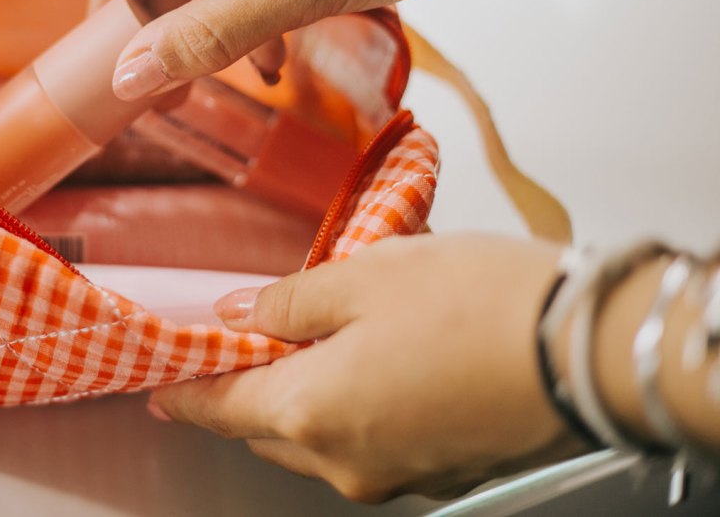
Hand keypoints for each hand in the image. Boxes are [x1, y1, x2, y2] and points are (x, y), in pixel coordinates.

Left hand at [147, 233, 585, 501]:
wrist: (586, 347)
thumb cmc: (476, 304)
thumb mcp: (363, 275)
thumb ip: (288, 301)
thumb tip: (240, 312)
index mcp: (313, 412)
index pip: (222, 407)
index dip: (187, 392)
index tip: (161, 386)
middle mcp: (348, 460)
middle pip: (268, 429)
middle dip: (245, 391)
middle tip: (235, 347)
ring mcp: (398, 471)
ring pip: (320, 438)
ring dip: (302, 395)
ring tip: (308, 339)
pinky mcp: (441, 467)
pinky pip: (370, 439)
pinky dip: (353, 404)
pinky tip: (369, 358)